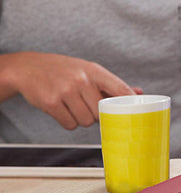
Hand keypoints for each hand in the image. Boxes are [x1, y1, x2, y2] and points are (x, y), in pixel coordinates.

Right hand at [0, 52, 141, 129]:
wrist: (29, 68)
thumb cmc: (65, 71)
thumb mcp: (89, 71)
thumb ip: (112, 84)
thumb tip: (138, 93)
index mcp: (95, 71)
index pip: (120, 88)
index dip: (130, 102)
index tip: (136, 111)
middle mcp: (82, 80)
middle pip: (101, 112)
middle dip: (95, 113)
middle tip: (86, 104)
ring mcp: (66, 91)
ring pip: (86, 121)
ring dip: (81, 119)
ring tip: (73, 105)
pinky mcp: (51, 103)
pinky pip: (69, 125)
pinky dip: (68, 122)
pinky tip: (63, 110)